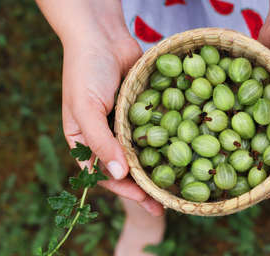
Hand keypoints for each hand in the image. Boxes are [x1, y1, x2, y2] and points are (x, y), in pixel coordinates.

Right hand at [61, 32, 164, 215]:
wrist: (102, 36)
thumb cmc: (85, 71)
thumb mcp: (85, 108)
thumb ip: (100, 142)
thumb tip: (119, 175)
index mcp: (85, 142)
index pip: (103, 175)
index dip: (123, 191)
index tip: (144, 201)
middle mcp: (106, 137)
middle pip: (126, 170)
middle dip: (145, 188)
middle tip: (166, 206)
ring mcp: (127, 125)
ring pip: (144, 154)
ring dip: (158, 171)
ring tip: (178, 189)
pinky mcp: (144, 112)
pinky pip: (156, 132)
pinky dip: (167, 145)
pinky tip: (184, 156)